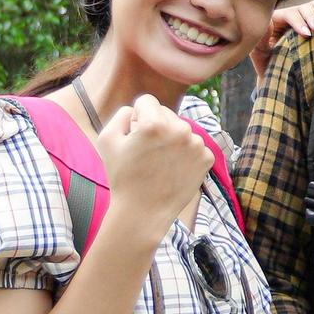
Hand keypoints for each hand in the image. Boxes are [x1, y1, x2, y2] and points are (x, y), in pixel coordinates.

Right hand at [94, 95, 211, 227]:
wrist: (144, 212)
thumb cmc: (122, 176)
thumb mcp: (107, 140)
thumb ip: (121, 115)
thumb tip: (137, 109)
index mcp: (154, 123)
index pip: (146, 101)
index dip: (136, 118)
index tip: (134, 136)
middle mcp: (180, 129)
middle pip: (166, 113)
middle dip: (156, 126)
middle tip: (147, 152)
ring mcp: (197, 144)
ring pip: (181, 129)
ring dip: (172, 140)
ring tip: (160, 162)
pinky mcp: (207, 158)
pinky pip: (194, 145)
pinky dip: (185, 154)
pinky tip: (173, 169)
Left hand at [251, 0, 313, 78]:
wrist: (282, 74)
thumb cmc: (270, 64)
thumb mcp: (261, 54)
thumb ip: (261, 40)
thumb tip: (266, 23)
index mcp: (277, 20)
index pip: (289, 15)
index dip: (298, 22)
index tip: (306, 34)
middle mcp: (292, 15)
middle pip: (304, 8)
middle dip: (313, 17)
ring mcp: (305, 17)